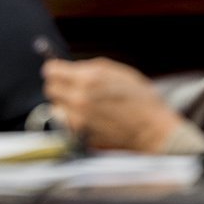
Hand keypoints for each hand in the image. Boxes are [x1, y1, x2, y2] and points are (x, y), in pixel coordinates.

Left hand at [41, 57, 184, 152]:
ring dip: (65, 104)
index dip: (55, 69)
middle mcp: (79, 100)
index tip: (57, 70)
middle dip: (59, 86)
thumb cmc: (141, 100)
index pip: (51, 70)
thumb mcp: (119, 72)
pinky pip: (66, 124)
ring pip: (56, 108)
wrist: (153, 131)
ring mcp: (78, 121)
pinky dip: (72, 120)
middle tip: (70, 87)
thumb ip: (91, 68)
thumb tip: (69, 67)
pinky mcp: (79, 137)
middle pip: (50, 89)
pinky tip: (90, 118)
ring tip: (84, 105)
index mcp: (88, 79)